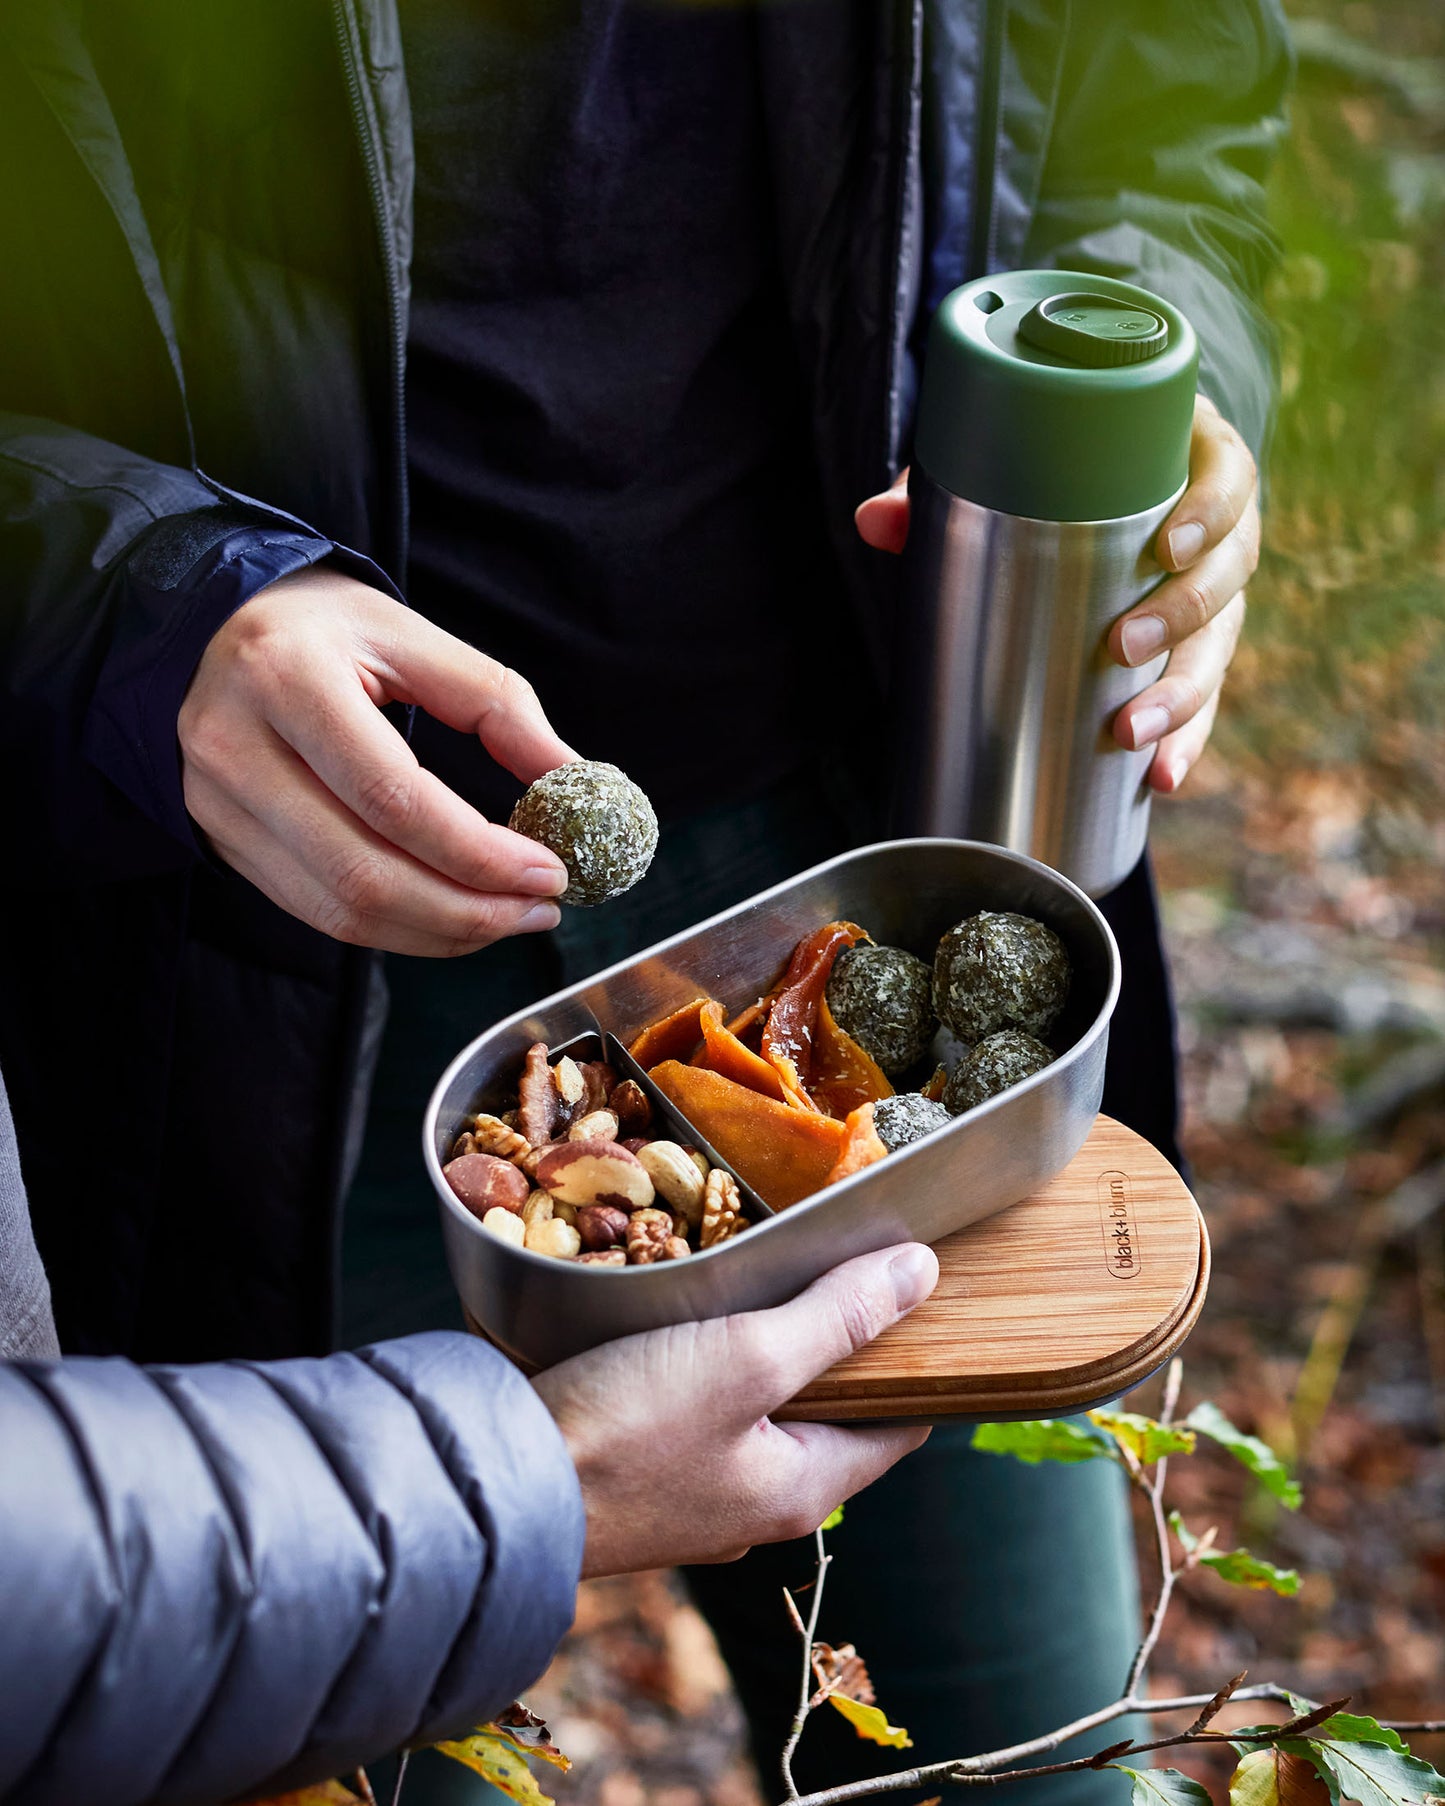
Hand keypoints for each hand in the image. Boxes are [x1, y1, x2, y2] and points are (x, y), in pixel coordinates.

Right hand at [179, 567, 574, 954]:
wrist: (204, 625)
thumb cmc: (318, 625)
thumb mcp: (407, 633)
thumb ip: (495, 702)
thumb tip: (572, 778)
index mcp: (287, 679)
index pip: (394, 797)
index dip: (478, 852)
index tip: (550, 871)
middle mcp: (235, 749)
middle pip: (363, 874)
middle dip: (468, 910)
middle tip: (540, 910)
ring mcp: (216, 805)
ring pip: (339, 911)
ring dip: (438, 932)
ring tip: (507, 918)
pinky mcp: (221, 841)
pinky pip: (316, 912)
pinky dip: (395, 928)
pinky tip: (450, 914)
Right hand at [532, 1243, 938, 1575]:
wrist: (494, 1486)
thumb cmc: (627, 1429)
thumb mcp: (747, 1357)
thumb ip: (835, 1317)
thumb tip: (923, 1273)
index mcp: (803, 1488)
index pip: (899, 1420)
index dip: (917, 1353)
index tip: (920, 1285)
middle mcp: (757, 1501)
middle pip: (828, 1411)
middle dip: (836, 1340)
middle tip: (837, 1256)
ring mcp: (695, 1492)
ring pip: (760, 1407)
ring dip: (765, 1346)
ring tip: (761, 1271)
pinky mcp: (641, 1473)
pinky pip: (700, 1410)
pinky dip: (708, 1362)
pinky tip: (686, 1314)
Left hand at [854, 394, 1258, 793]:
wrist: (1090, 477)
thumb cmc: (1054, 462)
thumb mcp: (1007, 462)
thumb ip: (943, 486)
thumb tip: (874, 521)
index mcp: (1191, 460)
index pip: (1229, 477)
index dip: (1211, 510)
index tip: (1170, 545)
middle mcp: (1217, 529)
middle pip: (1229, 573)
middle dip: (1181, 617)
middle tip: (1120, 648)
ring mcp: (1214, 592)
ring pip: (1220, 644)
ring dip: (1185, 695)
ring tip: (1133, 733)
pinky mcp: (1198, 647)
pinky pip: (1206, 695)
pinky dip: (1187, 738)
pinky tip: (1161, 776)